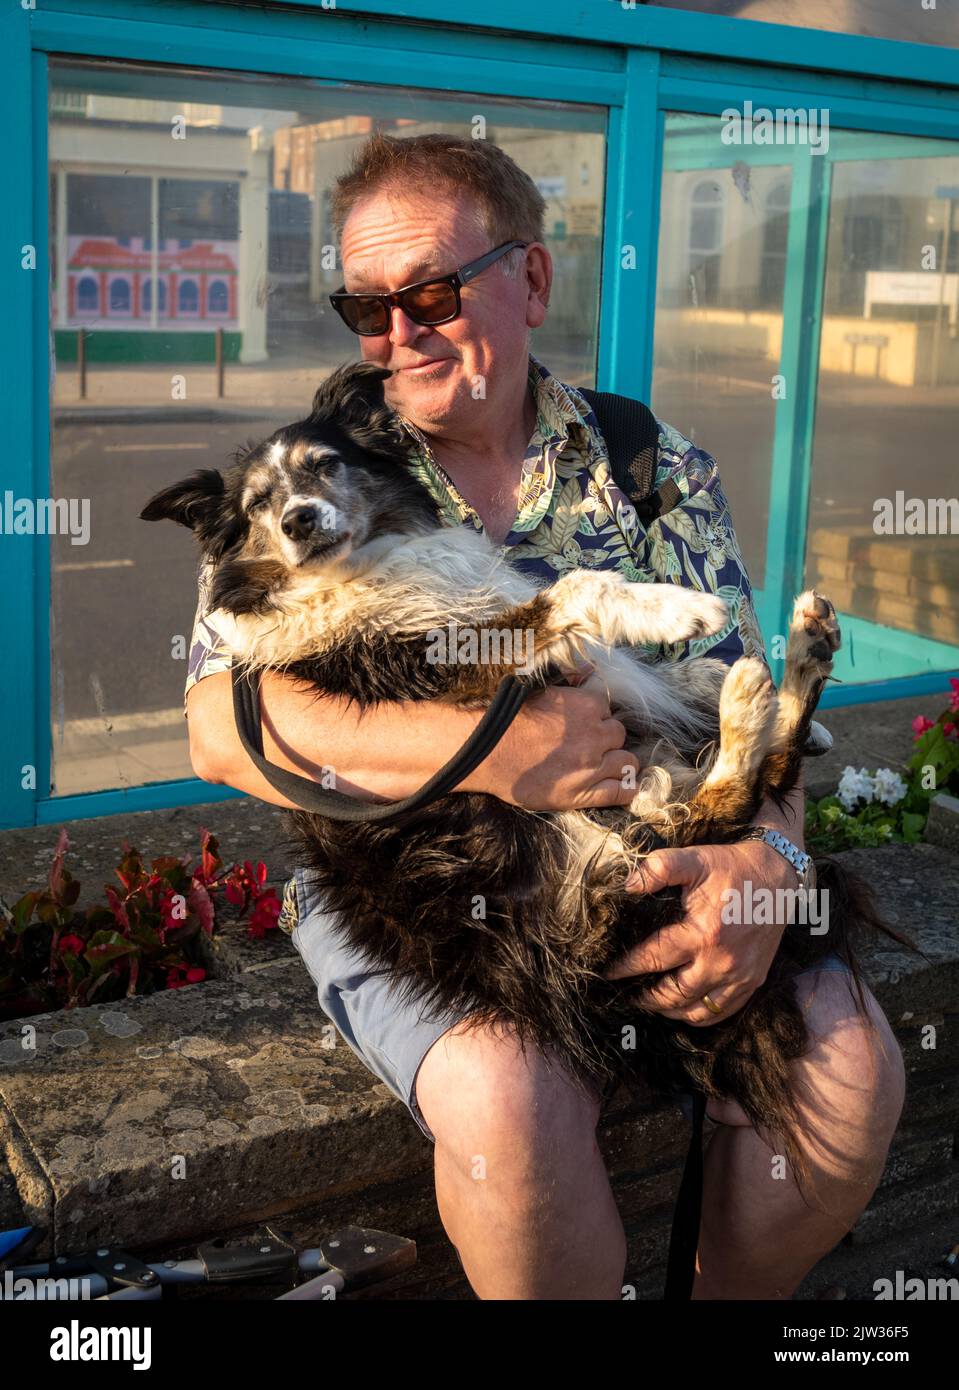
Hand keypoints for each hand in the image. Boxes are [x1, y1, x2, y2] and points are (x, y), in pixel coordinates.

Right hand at [469, 668, 639, 811]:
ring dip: (618, 761)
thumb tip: (590, 668)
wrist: (489, 752)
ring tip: (606, 765)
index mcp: (588, 706)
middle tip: (589, 744)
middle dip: (608, 738)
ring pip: (627, 762)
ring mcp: (592, 766)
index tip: (585, 723)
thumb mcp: (541, 689)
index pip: (608, 709)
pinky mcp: (584, 793)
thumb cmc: (509, 719)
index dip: (597, 717)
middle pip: (619, 735)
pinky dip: (627, 788)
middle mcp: (595, 735)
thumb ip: (570, 680)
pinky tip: (622, 785)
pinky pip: (622, 791)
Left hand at [603, 840, 798, 1025]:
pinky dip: (698, 1016)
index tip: (608, 972)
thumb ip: (659, 868)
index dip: (627, 967)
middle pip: (674, 993)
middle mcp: (723, 962)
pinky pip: (721, 1012)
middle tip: (626, 994)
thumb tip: (626, 886)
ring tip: (650, 1003)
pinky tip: (682, 1008)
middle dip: (646, 997)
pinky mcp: (753, 981)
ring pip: (697, 1011)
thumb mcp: (694, 859)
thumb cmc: (731, 866)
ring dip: (670, 1011)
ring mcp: (741, 976)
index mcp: (704, 934)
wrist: (777, 875)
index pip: (654, 958)